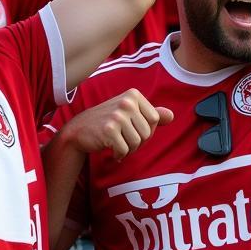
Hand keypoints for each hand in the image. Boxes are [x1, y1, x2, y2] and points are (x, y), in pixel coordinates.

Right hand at [59, 88, 173, 160]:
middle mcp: (126, 102)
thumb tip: (171, 116)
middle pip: (147, 132)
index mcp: (133, 95)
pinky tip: (111, 150)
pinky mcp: (109, 129)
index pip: (155, 119)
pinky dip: (119, 155)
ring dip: (129, 149)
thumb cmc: (107, 120)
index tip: (133, 130)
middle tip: (124, 139)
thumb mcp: (129, 113)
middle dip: (138, 142)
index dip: (147, 130)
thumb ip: (151, 113)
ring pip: (137, 143)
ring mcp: (117, 115)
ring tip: (118, 144)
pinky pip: (125, 150)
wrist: (79, 129)